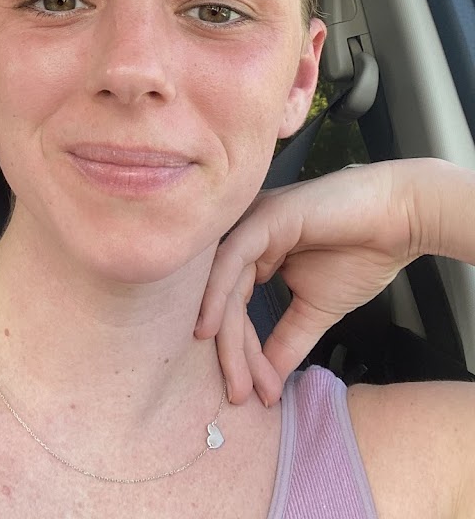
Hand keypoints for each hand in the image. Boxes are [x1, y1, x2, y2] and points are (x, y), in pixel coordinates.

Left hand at [195, 159, 445, 405]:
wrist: (400, 221)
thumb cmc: (361, 254)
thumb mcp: (316, 309)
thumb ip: (286, 339)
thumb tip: (267, 381)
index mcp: (254, 253)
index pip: (232, 307)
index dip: (239, 353)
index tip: (252, 394)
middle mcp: (245, 237)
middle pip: (221, 299)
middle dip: (229, 351)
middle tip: (240, 395)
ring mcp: (251, 223)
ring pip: (222, 284)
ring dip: (228, 336)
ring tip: (237, 378)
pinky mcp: (263, 216)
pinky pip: (231, 259)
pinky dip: (218, 295)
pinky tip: (212, 329)